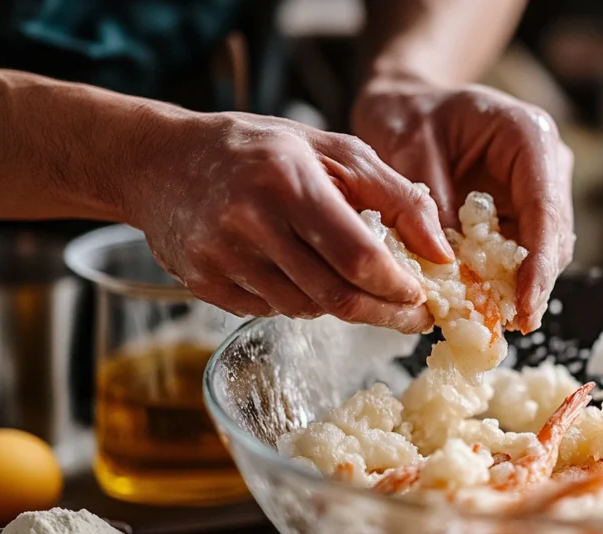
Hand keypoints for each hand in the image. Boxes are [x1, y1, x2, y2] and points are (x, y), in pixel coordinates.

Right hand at [127, 113, 453, 332]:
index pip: (359, 257)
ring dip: (340, 304)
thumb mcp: (333, 150)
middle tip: (410, 315)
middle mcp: (250, 221)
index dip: (399, 288)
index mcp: (290, 181)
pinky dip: (297, 302)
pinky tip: (299, 274)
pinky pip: (269, 311)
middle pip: (335, 297)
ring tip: (349, 279)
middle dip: (384, 313)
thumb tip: (440, 251)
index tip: (424, 298)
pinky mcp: (203, 283)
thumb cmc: (261, 150)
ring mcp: (221, 257)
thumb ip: (395, 194)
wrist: (162, 161)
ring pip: (304, 309)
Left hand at [352, 78, 574, 332]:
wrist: (406, 102)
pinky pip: (516, 255)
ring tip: (482, 322)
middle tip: (500, 328)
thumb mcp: (407, 147)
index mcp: (529, 136)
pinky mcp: (519, 214)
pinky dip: (497, 280)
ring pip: (540, 254)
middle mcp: (545, 164)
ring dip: (513, 288)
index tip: (525, 309)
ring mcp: (536, 191)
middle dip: (529, 286)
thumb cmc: (406, 114)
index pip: (545, 210)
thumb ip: (430, 204)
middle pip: (552, 240)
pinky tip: (473, 303)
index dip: (538, 265)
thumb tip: (446, 266)